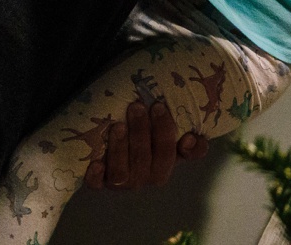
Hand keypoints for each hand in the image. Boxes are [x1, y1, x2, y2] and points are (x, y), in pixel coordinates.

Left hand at [83, 102, 208, 190]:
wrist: (123, 151)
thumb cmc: (153, 140)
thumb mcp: (176, 140)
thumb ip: (194, 143)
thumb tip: (189, 139)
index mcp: (163, 168)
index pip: (167, 153)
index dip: (164, 131)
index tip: (158, 106)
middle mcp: (143, 179)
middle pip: (143, 159)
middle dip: (140, 131)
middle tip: (136, 106)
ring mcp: (120, 183)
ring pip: (121, 173)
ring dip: (120, 148)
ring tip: (118, 125)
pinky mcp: (99, 183)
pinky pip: (96, 184)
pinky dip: (96, 176)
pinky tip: (96, 163)